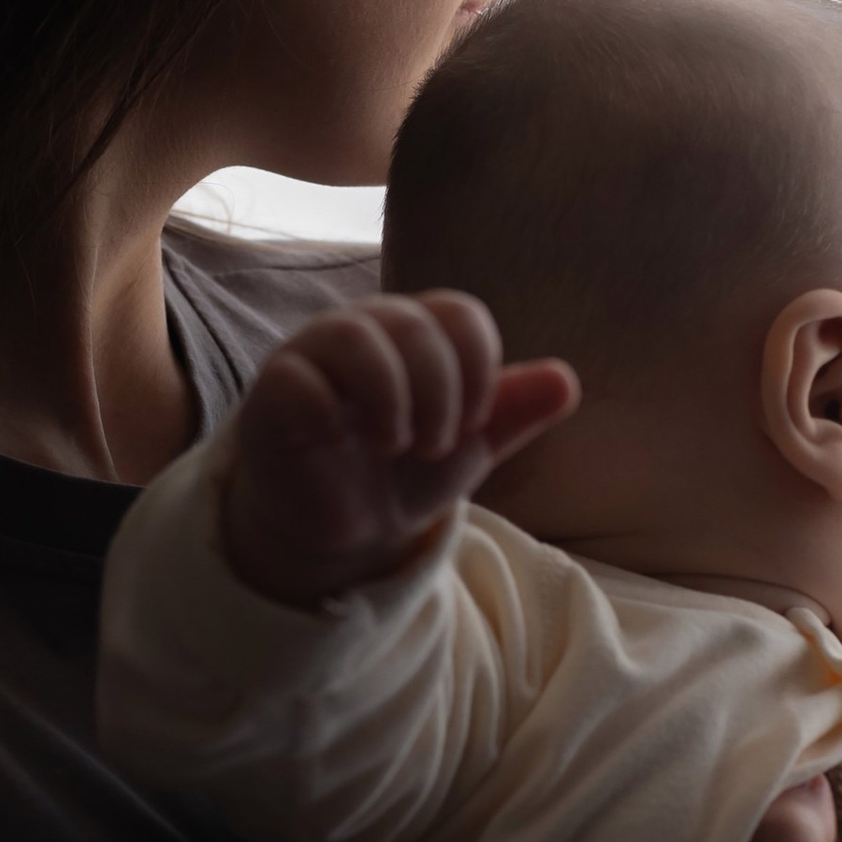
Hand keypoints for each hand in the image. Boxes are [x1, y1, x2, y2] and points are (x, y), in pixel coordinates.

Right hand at [221, 293, 579, 608]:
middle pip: (414, 325)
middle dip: (439, 394)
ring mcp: (314, 352)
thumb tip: (567, 381)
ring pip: (354, 337)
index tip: (474, 424)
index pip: (459, 314)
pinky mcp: (274, 388)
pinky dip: (328, 413)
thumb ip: (514, 412)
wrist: (344, 527)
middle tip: (434, 446)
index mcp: (417, 332)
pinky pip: (297, 378)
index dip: (479, 371)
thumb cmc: (404, 470)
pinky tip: (339, 443)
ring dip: (389, 398)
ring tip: (394, 445)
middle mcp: (366, 328)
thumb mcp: (469, 446)